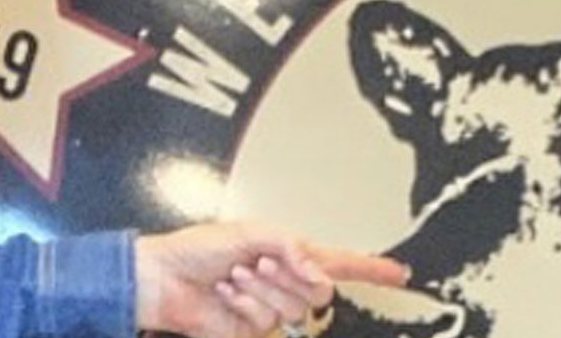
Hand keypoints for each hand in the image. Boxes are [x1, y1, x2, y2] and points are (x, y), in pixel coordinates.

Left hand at [133, 223, 407, 337]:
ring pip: (290, 307)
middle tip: (257, 262)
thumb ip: (292, 247)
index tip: (399, 273)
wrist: (162, 278)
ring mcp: (269, 307)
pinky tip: (226, 295)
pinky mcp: (251, 329)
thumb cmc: (197, 249)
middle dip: (287, 275)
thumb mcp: (250, 231)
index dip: (370, 268)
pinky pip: (264, 321)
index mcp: (287, 252)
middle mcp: (283, 281)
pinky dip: (244, 304)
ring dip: (259, 287)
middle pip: (318, 290)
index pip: (339, 262)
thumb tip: (318, 272)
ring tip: (234, 276)